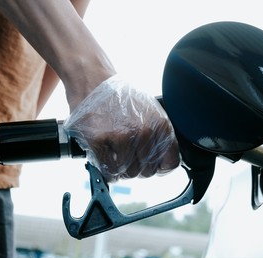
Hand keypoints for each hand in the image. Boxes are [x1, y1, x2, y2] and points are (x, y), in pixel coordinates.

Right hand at [64, 75, 179, 181]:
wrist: (92, 79)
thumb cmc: (120, 96)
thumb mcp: (150, 110)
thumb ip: (160, 135)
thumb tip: (165, 162)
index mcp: (161, 125)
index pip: (169, 164)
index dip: (159, 167)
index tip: (151, 164)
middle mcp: (144, 132)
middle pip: (148, 171)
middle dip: (138, 166)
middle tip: (128, 155)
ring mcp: (121, 137)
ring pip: (129, 173)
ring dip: (122, 169)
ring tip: (116, 153)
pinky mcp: (99, 141)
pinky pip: (108, 170)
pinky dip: (107, 168)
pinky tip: (106, 155)